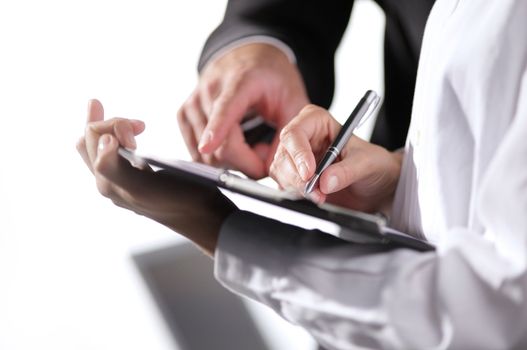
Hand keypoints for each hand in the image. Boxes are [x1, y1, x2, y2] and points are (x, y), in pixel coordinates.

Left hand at [77, 99, 236, 255]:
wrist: (203, 215)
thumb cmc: (180, 199)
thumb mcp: (143, 185)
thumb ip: (113, 167)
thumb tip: (102, 141)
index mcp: (107, 183)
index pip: (91, 139)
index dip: (113, 125)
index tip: (141, 128)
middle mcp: (110, 182)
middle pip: (92, 138)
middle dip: (114, 123)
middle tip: (142, 126)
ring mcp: (123, 180)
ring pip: (101, 144)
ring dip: (117, 127)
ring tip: (140, 126)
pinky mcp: (137, 178)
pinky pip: (115, 152)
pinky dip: (122, 137)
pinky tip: (135, 138)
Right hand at [177, 43, 308, 178]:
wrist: (250, 57)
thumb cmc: (272, 77)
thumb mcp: (294, 101)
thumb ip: (288, 137)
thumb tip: (271, 169)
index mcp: (240, 80)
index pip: (225, 108)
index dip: (216, 130)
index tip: (208, 146)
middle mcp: (210, 89)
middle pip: (217, 143)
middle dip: (245, 161)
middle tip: (265, 151)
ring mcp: (193, 102)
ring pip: (204, 153)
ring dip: (231, 162)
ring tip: (251, 146)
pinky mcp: (184, 115)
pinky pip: (196, 152)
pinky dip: (216, 157)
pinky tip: (234, 145)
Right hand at [269, 105, 401, 212]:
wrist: (377, 185)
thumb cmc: (374, 164)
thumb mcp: (367, 163)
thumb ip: (347, 171)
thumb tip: (325, 181)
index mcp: (317, 121)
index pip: (296, 132)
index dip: (299, 153)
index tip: (310, 173)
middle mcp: (303, 137)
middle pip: (284, 154)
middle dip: (297, 176)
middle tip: (315, 191)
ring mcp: (296, 158)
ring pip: (280, 171)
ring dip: (297, 187)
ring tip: (320, 196)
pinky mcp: (294, 177)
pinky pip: (283, 185)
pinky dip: (295, 194)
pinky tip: (314, 197)